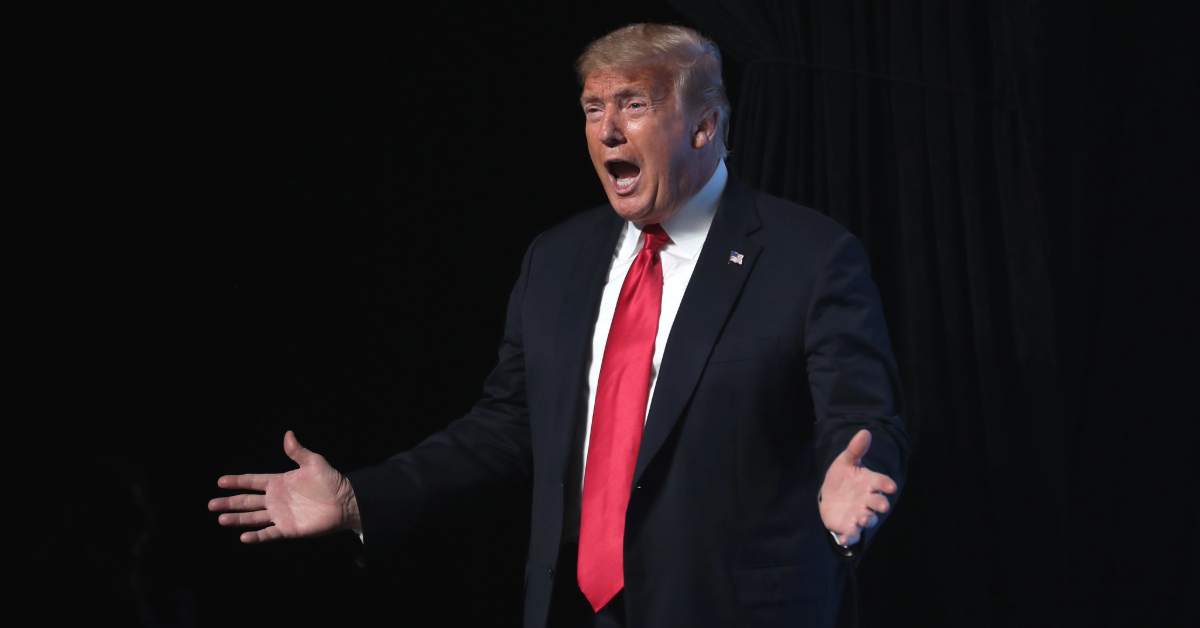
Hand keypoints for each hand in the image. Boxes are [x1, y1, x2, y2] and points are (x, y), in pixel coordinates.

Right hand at [208, 431, 359, 542]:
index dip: (237, 481)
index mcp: (278, 482)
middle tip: (211, 504)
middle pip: (247, 501)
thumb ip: (298, 451)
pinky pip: (269, 534)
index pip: (253, 481)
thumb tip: (288, 434)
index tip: (220, 482)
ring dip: (237, 519)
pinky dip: (257, 536)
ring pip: (253, 518)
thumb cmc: (331, 481)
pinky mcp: (288, 529)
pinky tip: (243, 537)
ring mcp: (280, 515)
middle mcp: (275, 499)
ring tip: (221, 519)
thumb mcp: (314, 463)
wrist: (345, 502)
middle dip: (230, 503)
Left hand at [818, 429, 896, 546]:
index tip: (891, 486)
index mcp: (869, 483)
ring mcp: (859, 514)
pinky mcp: (849, 526)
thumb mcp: (845, 462)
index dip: (886, 484)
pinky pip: (852, 534)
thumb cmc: (841, 478)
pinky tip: (844, 539)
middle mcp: (867, 500)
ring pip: (867, 519)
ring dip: (866, 520)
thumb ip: (855, 450)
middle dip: (880, 504)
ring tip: (861, 519)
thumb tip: (865, 432)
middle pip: (877, 503)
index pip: (881, 482)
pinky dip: (849, 537)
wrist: (828, 496)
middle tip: (882, 505)